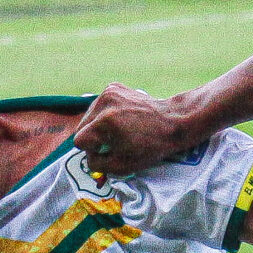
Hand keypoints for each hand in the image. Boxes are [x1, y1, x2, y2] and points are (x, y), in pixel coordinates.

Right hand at [73, 82, 196, 174]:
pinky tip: (120, 118)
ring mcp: (108, 91)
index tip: (106, 151)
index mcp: (104, 122)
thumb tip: (87, 157)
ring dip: (97, 125)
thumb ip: (97, 164)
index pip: (80, 140)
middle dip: (93, 137)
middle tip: (112, 142)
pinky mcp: (113, 86)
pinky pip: (98, 105)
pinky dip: (105, 114)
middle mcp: (104, 103)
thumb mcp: (122, 166)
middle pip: (81, 126)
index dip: (91, 150)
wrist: (172, 122)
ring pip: (88, 115)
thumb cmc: (150, 147)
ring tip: (118, 130)